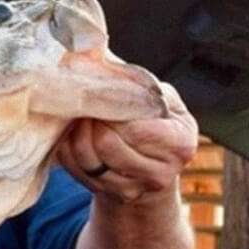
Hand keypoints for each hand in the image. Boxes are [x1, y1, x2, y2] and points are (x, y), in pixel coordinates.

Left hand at [56, 82, 197, 202]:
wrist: (151, 164)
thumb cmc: (154, 120)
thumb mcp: (158, 97)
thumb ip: (136, 82)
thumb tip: (92, 54)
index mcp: (179, 144)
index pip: (136, 127)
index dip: (112, 108)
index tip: (102, 94)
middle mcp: (160, 173)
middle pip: (107, 144)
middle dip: (91, 119)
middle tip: (86, 103)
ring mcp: (132, 189)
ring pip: (87, 158)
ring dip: (76, 132)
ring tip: (81, 115)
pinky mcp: (108, 194)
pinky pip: (75, 169)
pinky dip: (68, 148)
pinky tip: (74, 133)